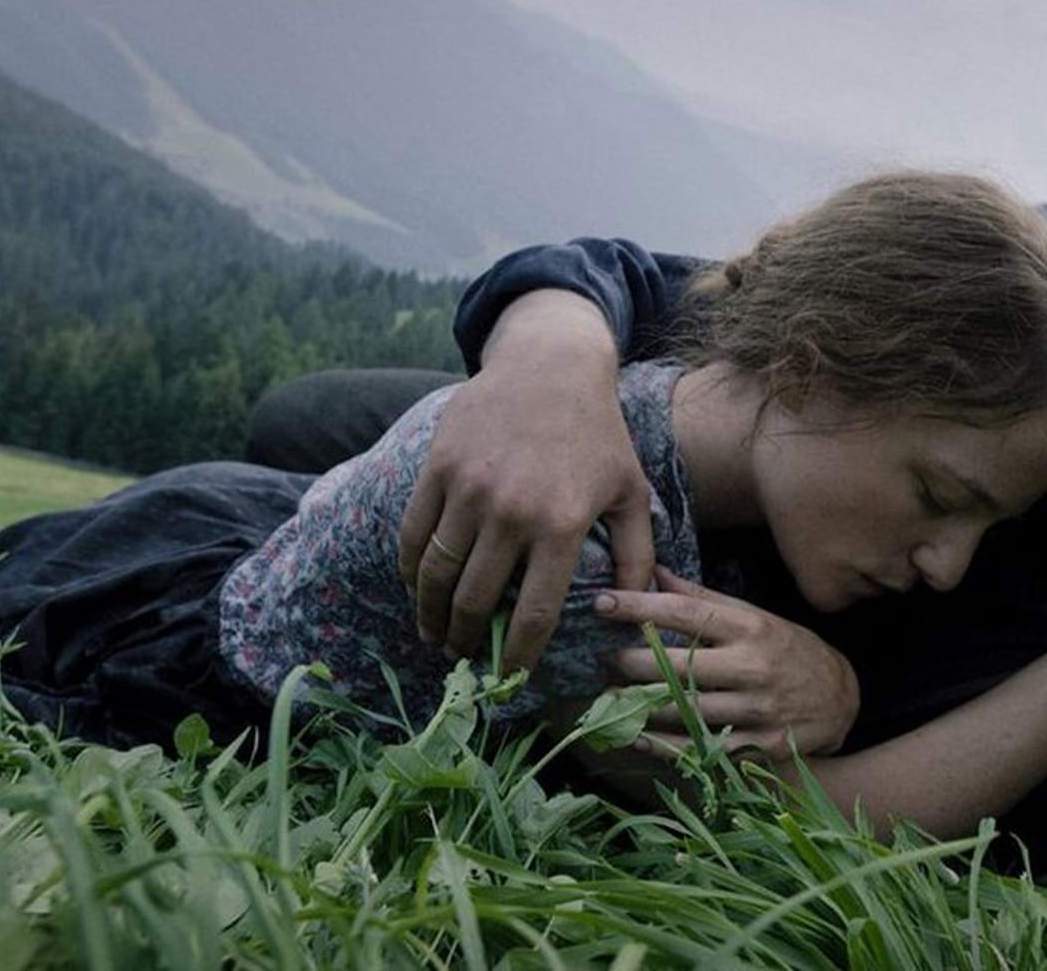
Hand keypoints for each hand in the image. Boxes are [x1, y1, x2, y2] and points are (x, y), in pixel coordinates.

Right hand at [399, 292, 655, 669]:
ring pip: (437, 573)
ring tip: (436, 635)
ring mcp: (470, 488)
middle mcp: (512, 510)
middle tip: (464, 661)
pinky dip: (409, 569)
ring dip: (431, 615)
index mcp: (563, 524)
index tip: (510, 680)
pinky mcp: (438, 467)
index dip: (520, 656)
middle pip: (477, 601)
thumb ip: (637, 554)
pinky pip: (414, 533)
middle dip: (467, 643)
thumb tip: (634, 612)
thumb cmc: (599, 435)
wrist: (551, 366)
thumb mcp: (631, 492)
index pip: (537, 612)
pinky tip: (417, 587)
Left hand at [597, 568, 860, 757]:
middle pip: (679, 665)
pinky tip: (636, 737)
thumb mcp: (754, 616)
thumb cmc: (789, 650)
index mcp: (751, 627)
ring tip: (608, 699)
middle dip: (631, 662)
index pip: (686, 611)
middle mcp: (754, 667)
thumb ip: (703, 598)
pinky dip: (663, 745)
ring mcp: (757, 710)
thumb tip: (654, 571)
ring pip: (685, 711)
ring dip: (639, 706)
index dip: (639, 606)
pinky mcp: (759, 747)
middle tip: (604, 659)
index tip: (601, 602)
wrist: (842, 699)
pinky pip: (701, 748)